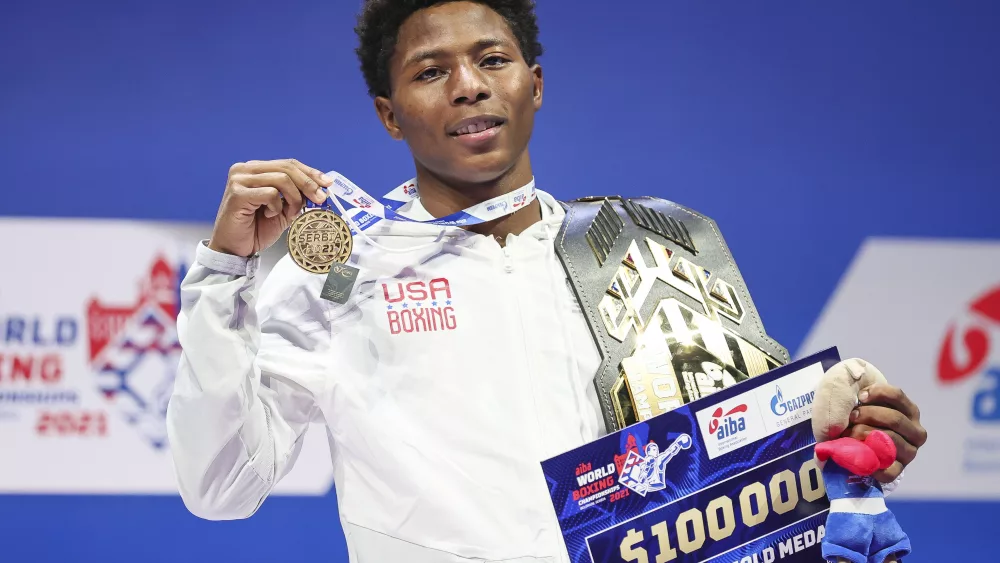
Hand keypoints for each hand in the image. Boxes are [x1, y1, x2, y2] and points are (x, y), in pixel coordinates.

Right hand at [208, 159, 332, 256]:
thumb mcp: (283, 210)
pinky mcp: (237, 193)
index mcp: (256, 170)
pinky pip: (270, 193)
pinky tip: (269, 215)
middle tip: (321, 198)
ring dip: (293, 198)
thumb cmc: (256, 229)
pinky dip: (276, 207)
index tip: (327, 183)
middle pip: (287, 168)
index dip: (310, 172)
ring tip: (289, 213)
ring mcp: (239, 180)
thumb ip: (297, 196)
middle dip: (308, 184)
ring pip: (281, 179)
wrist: (235, 249)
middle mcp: (245, 169)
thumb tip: (320, 188)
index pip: (288, 164)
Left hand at [840, 383, 927, 482]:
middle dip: (869, 414)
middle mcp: (916, 433)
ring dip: (864, 434)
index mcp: (910, 412)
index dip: (877, 392)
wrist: (865, 447)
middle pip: (895, 419)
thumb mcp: (869, 403)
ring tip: (848, 432)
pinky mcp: (898, 471)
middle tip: (851, 416)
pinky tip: (860, 457)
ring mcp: (909, 453)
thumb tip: (859, 394)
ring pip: (890, 441)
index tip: (860, 396)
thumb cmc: (867, 419)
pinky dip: (872, 464)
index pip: (897, 396)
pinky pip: (888, 471)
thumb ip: (867, 396)